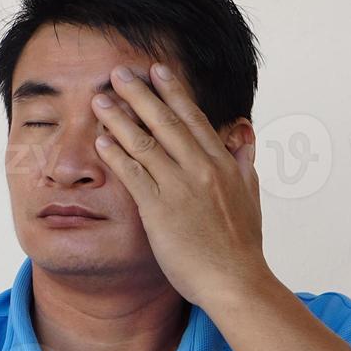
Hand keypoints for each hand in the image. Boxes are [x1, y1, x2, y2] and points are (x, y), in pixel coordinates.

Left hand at [92, 64, 270, 308]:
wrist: (235, 281)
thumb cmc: (240, 246)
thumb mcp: (250, 195)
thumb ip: (244, 161)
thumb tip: (244, 134)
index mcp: (223, 163)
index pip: (194, 118)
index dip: (173, 91)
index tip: (158, 69)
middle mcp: (202, 168)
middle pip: (166, 122)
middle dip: (140, 93)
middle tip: (118, 71)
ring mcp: (181, 187)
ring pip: (146, 143)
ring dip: (120, 118)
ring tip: (100, 99)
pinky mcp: (161, 210)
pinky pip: (134, 175)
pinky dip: (117, 155)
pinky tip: (101, 140)